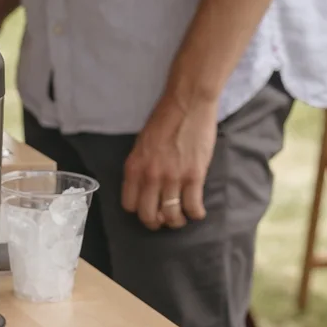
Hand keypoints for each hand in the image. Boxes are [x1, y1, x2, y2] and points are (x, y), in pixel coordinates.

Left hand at [121, 89, 218, 229]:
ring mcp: (172, 178)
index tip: (148, 208)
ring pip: (171, 216)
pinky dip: (195, 214)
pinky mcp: (194, 176)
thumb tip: (145, 187)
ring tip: (182, 216)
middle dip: (157, 222)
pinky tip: (197, 211)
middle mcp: (150, 176)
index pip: (129, 205)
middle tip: (165, 219)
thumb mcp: (141, 144)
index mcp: (134, 167)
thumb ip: (141, 166)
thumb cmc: (164, 120)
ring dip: (177, 221)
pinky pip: (192, 207)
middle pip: (149, 216)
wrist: (187, 104)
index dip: (139, 210)